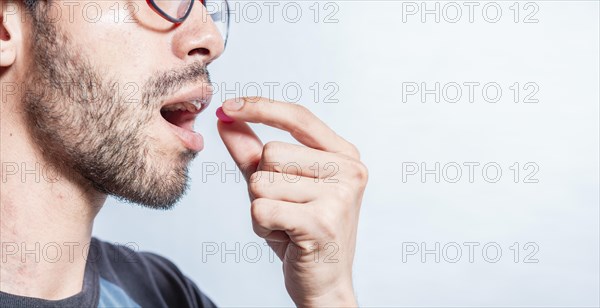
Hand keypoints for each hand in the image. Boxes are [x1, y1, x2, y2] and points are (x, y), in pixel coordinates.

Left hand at [217, 97, 367, 306]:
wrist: (324, 284)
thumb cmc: (301, 233)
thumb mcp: (277, 187)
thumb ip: (252, 152)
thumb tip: (225, 120)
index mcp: (344, 155)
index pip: (298, 117)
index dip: (260, 108)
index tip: (227, 107)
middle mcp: (349, 170)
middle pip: (271, 153)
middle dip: (263, 184)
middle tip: (286, 209)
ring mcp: (339, 196)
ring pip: (262, 182)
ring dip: (261, 208)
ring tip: (286, 224)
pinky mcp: (321, 222)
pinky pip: (261, 209)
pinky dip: (261, 227)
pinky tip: (285, 238)